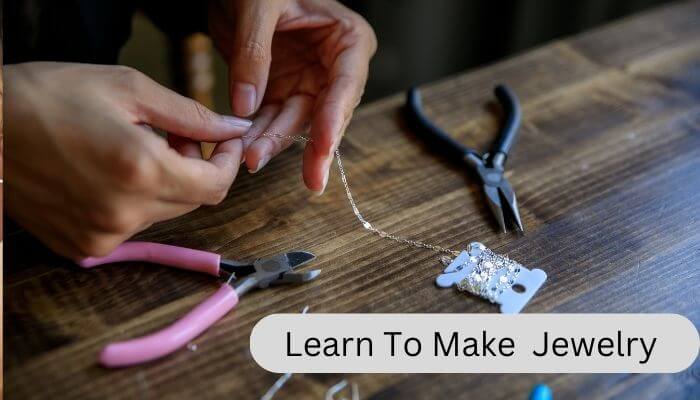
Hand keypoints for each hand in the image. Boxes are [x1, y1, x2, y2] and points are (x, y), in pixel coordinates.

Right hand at [5, 62, 251, 258]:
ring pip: (163, 213)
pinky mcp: (81, 246)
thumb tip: (234, 128)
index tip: (223, 140)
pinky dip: (135, 200)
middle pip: (192, 201)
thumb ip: (191, 115)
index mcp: (140, 171)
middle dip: (196, 167)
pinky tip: (111, 171)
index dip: (227, 161)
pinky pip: (131, 226)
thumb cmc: (48, 96)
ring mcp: (101, 236)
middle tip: (174, 133)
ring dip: (165, 182)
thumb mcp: (128, 88)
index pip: (216, 186)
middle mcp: (124, 213)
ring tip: (137, 146)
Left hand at [209, 0, 376, 192]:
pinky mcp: (283, 91)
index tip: (324, 146)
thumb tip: (246, 105)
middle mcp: (333, 67)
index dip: (335, 117)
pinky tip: (247, 151)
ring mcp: (308, 82)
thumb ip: (253, 53)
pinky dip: (259, 136)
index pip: (346, 83)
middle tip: (311, 178)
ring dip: (277, 143)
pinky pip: (273, 120)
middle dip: (313, 145)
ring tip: (254, 160)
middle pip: (327, 113)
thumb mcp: (257, 6)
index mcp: (347, 39)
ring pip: (298, 122)